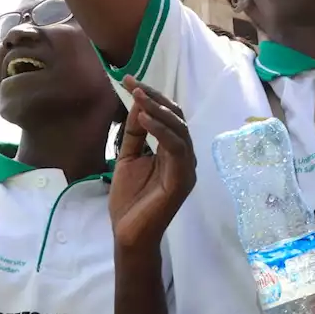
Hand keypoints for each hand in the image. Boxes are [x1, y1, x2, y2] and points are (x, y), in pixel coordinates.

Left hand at [109, 77, 195, 251]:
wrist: (129, 233)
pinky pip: (176, 148)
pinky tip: (144, 119)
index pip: (168, 117)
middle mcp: (184, 155)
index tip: (129, 81)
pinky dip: (162, 131)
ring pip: (179, 130)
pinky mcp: (182, 178)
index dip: (152, 97)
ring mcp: (186, 167)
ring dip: (158, 111)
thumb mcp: (128, 158)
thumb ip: (134, 134)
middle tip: (133, 84)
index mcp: (173, 150)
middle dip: (155, 98)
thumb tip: (137, 104)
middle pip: (176, 118)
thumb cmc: (129, 199)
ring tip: (139, 97)